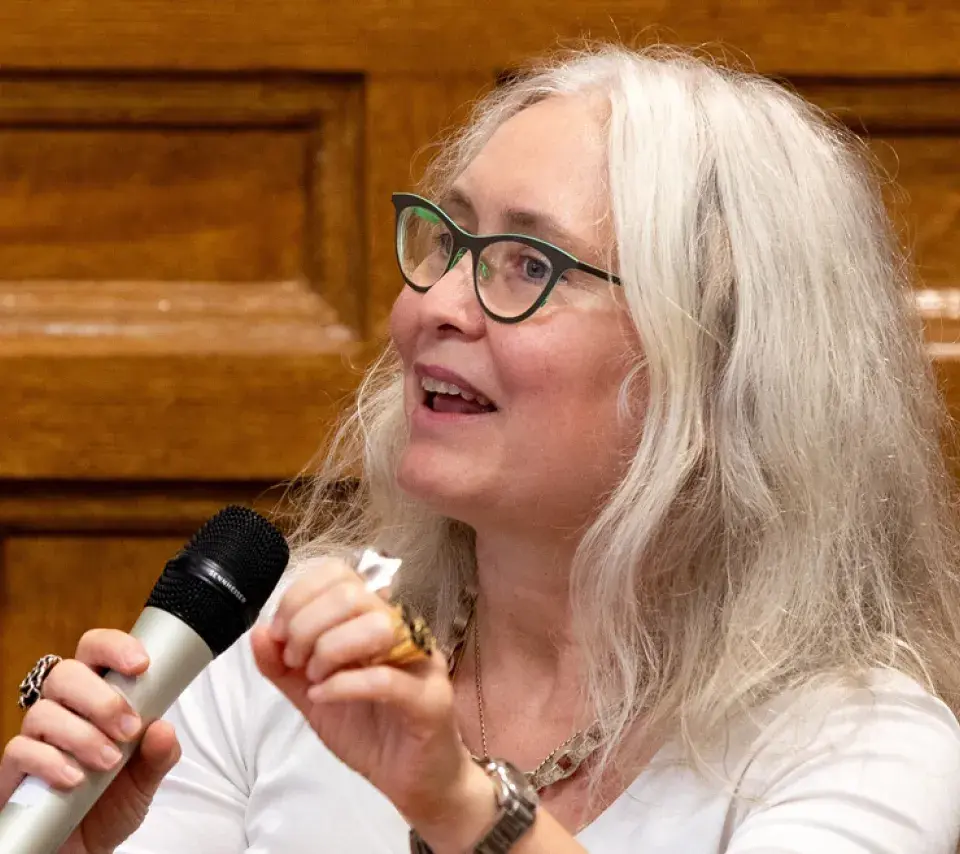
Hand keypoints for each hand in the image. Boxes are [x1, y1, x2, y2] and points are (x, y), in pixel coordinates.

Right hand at [0, 630, 180, 853]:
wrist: (83, 851)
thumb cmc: (113, 803)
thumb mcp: (147, 780)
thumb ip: (159, 754)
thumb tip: (164, 729)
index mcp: (97, 697)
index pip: (95, 650)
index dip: (115, 647)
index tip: (141, 665)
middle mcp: (63, 710)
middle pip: (64, 673)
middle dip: (101, 699)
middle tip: (128, 730)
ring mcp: (36, 738)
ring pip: (43, 711)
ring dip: (82, 735)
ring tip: (109, 762)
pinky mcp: (14, 771)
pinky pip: (20, 750)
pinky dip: (51, 762)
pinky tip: (75, 779)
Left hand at [251, 557, 488, 839]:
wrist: (414, 781)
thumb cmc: (371, 731)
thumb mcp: (313, 694)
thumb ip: (284, 666)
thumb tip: (259, 632)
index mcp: (375, 617)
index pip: (339, 573)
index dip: (300, 596)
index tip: (280, 632)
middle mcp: (403, 628)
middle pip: (353, 593)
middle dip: (308, 625)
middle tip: (296, 661)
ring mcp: (421, 660)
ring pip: (375, 625)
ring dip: (330, 650)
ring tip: (315, 679)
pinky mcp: (430, 698)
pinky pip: (386, 678)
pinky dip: (344, 685)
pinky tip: (324, 697)